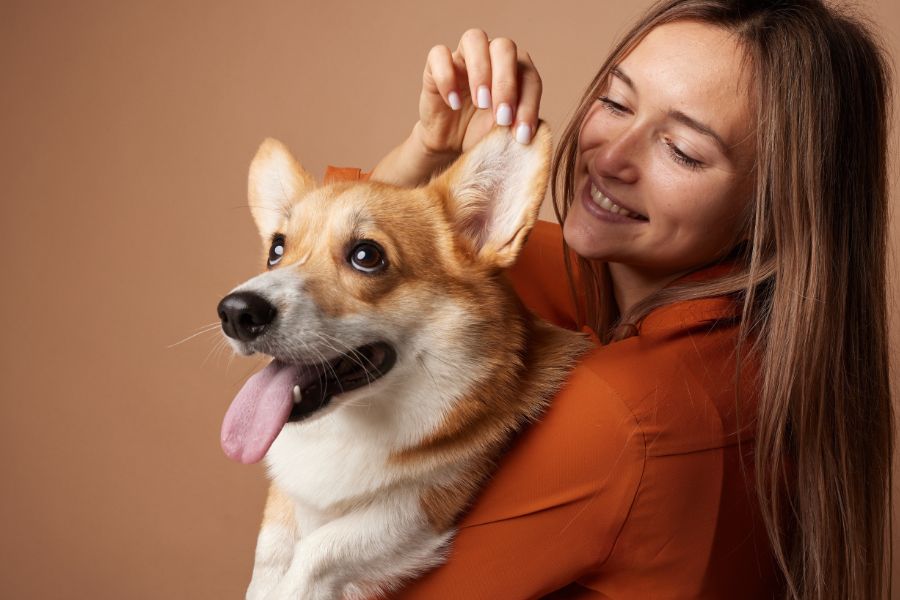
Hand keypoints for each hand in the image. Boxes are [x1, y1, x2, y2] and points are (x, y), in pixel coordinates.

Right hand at [370, 29, 542, 186]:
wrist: (451, 145)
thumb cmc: (483, 134)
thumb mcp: (505, 133)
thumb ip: (519, 124)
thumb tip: (530, 131)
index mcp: (515, 69)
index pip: (528, 74)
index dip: (529, 103)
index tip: (521, 135)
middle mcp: (491, 55)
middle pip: (504, 47)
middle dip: (506, 84)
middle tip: (502, 118)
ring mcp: (462, 56)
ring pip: (474, 38)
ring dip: (481, 71)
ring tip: (481, 104)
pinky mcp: (434, 66)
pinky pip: (439, 55)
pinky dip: (447, 78)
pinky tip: (453, 104)